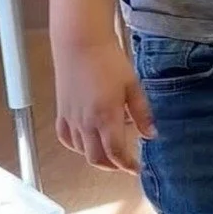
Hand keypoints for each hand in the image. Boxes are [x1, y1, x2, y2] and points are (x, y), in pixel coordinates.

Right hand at [54, 37, 155, 173]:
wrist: (81, 44)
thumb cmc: (110, 61)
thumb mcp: (133, 85)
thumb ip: (142, 113)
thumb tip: (151, 135)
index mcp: (105, 118)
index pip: (116, 153)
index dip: (127, 165)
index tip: (137, 169)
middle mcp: (85, 124)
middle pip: (96, 158)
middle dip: (112, 166)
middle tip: (125, 163)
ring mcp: (71, 119)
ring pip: (81, 151)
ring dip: (96, 156)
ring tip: (111, 150)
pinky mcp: (61, 112)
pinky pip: (67, 138)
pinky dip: (78, 146)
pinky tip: (87, 140)